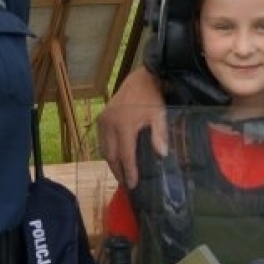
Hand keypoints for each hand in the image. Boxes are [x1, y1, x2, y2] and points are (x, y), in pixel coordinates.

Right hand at [97, 66, 167, 188]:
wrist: (141, 78)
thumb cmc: (152, 97)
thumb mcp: (159, 115)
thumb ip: (160, 135)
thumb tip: (162, 155)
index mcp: (124, 125)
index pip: (126, 155)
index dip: (129, 171)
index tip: (133, 184)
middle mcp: (109, 124)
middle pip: (111, 155)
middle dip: (118, 171)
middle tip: (126, 184)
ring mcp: (103, 120)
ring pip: (104, 149)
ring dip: (112, 163)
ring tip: (121, 175)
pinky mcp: (101, 117)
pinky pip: (102, 140)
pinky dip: (108, 152)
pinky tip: (115, 158)